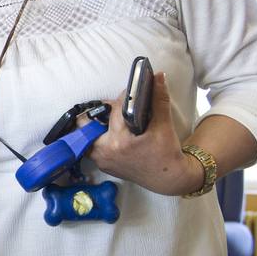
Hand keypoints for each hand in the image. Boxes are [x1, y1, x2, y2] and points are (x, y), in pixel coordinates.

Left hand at [86, 72, 201, 195]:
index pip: (114, 110)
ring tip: (104, 118)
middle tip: (107, 107)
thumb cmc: (166, 153)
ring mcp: (103, 161)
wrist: (168, 179)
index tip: (129, 93)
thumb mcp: (164, 125)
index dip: (122, 98)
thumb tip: (158, 76)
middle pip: (88, 125)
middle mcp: (106, 152)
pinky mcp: (104, 166)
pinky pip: (92, 148)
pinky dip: (97, 138)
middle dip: (97, 113)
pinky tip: (106, 131)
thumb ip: (159, 98)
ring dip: (93, 127)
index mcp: (119, 140)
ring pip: (87, 137)